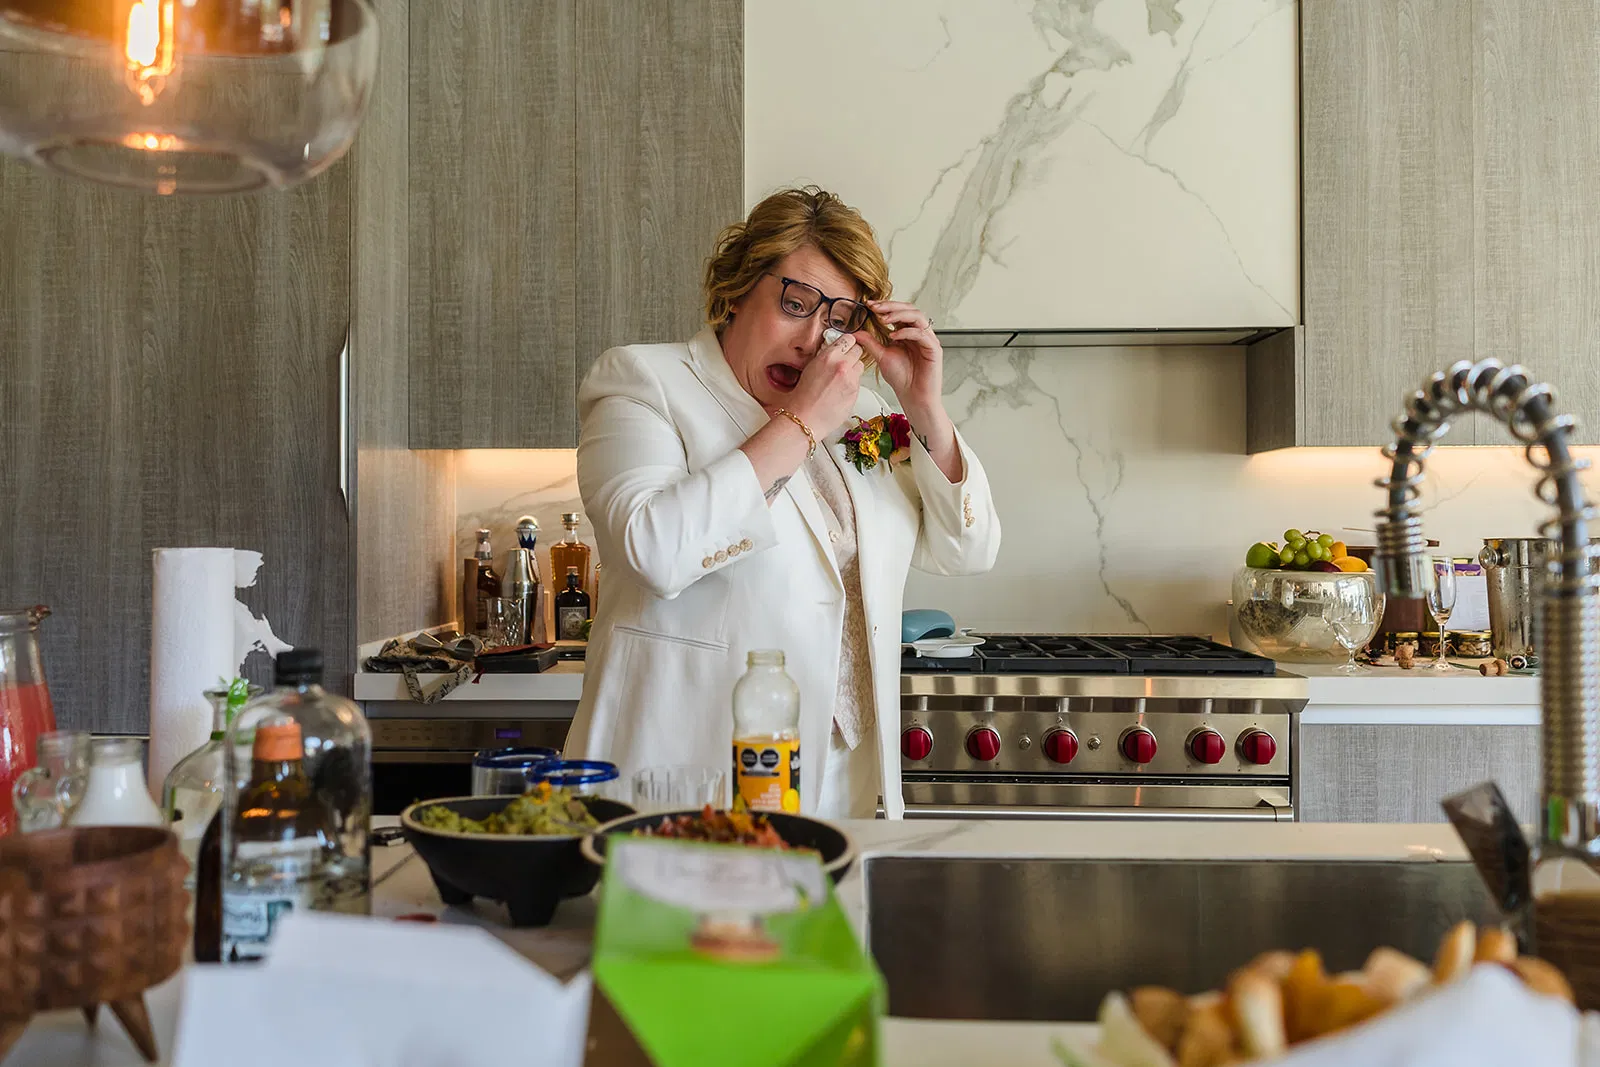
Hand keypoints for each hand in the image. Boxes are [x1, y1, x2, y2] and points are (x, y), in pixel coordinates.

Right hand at [781, 330, 863, 432]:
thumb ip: (826, 357)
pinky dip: (852, 384)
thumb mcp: (811, 367)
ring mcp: (851, 379)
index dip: (847, 344)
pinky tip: (840, 391)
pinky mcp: (856, 392)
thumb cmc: (803, 396)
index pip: (849, 339)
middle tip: (844, 363)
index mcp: (829, 356)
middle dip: (852, 356)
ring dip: (854, 370)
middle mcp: (842, 365)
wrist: (805, 418)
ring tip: (841, 379)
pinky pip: (858, 382)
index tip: (845, 348)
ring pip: (860, 366)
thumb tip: (835, 351)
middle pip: (858, 351)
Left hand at [856, 300, 942, 414]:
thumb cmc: (902, 378)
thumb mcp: (881, 356)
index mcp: (908, 332)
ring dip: (899, 314)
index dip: (885, 306)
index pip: (899, 311)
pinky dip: (907, 332)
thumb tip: (856, 331)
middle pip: (909, 308)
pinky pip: (921, 334)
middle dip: (891, 306)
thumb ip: (870, 342)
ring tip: (884, 319)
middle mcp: (920, 333)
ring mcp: (928, 339)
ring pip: (918, 316)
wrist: (913, 397)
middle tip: (875, 308)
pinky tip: (894, 336)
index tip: (869, 305)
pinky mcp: (934, 349)